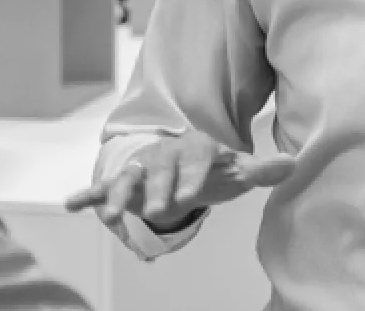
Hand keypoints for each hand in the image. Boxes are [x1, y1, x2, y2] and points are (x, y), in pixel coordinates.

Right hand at [63, 131, 294, 231]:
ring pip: (127, 179)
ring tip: (109, 215)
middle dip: (157, 189)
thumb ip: (261, 170)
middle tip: (156, 211)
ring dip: (117, 195)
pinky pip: (102, 187)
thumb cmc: (211, 168)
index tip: (193, 194)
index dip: (194, 175)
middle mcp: (165, 155)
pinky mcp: (124, 182)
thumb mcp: (236, 169)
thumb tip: (294, 163)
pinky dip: (87, 195)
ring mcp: (142, 168)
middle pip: (159, 171)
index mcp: (195, 148)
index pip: (196, 159)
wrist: (182, 162)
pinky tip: (70, 204)